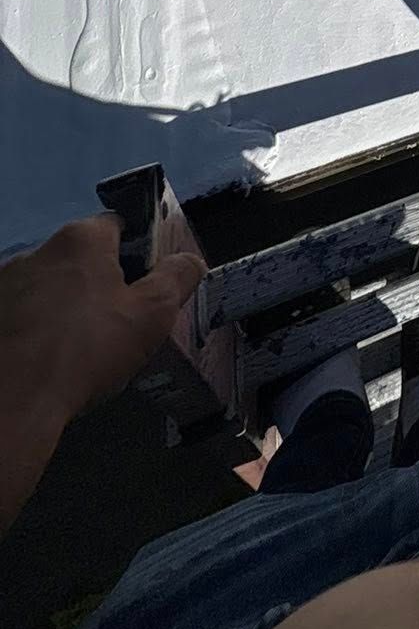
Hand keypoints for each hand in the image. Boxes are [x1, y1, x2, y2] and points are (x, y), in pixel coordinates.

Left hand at [0, 214, 204, 427]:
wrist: (9, 403)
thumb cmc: (85, 350)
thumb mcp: (152, 316)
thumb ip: (177, 279)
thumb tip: (189, 260)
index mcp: (80, 239)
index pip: (118, 225)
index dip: (137, 252)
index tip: (142, 288)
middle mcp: (36, 251)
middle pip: (79, 260)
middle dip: (97, 286)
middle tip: (113, 326)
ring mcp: (4, 285)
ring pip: (46, 289)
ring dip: (60, 308)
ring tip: (72, 351)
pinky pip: (18, 316)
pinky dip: (31, 330)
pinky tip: (41, 362)